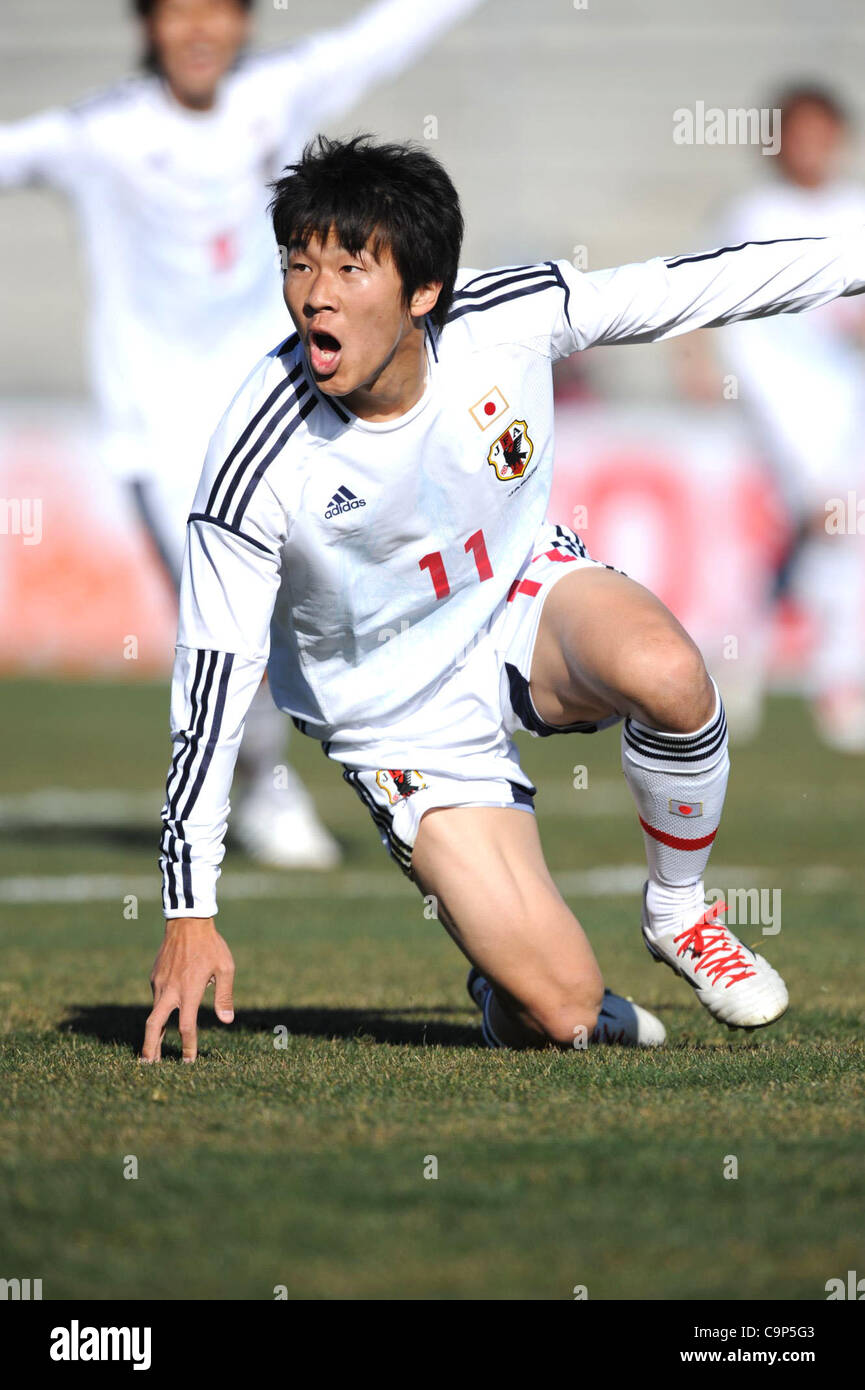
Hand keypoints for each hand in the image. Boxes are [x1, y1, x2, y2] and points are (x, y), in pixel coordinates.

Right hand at [141, 917, 234, 1063]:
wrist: (187, 922)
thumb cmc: (211, 945)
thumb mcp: (225, 969)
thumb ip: (223, 996)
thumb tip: (226, 1020)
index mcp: (189, 990)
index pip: (186, 1026)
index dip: (188, 1046)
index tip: (189, 1061)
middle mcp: (170, 990)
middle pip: (154, 1026)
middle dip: (150, 1048)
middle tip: (149, 1066)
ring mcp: (159, 983)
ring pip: (154, 1013)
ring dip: (153, 1033)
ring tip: (152, 1051)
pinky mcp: (154, 977)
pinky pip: (157, 997)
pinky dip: (159, 1010)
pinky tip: (165, 1015)